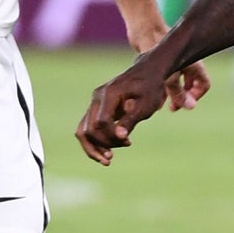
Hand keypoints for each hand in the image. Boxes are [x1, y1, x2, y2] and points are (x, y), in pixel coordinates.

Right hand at [79, 55, 207, 165]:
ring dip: (94, 147)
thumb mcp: (146, 104)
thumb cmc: (150, 87)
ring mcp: (95, 102)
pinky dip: (95, 141)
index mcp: (109, 94)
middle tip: (125, 146)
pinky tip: (107, 151)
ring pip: (84, 130)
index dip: (112, 137)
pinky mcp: (97, 108)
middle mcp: (97, 97)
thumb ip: (131, 120)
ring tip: (108, 160)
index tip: (129, 142)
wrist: (148, 72)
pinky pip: (89, 127)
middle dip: (103, 144)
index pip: (101, 122)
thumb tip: (119, 137)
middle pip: (88, 129)